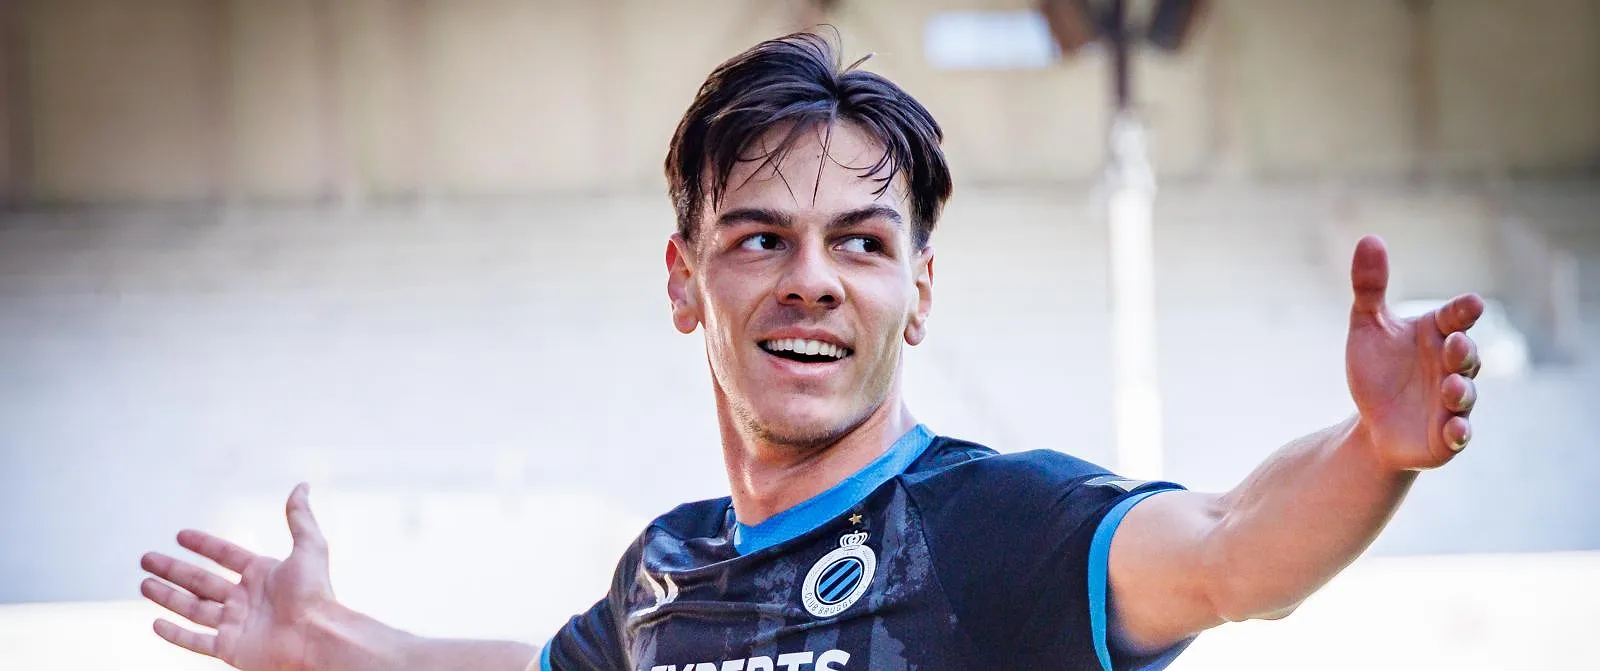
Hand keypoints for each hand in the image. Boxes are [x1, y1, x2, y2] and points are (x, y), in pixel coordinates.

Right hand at [140, 483, 335, 670]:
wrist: (316, 637)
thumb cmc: (316, 594)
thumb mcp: (310, 547)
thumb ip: (300, 518)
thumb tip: (302, 486)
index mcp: (262, 575)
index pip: (225, 555)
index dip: (203, 545)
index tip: (180, 536)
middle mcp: (246, 599)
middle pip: (200, 582)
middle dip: (172, 570)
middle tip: (146, 558)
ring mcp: (236, 625)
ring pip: (192, 609)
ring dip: (167, 597)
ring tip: (143, 585)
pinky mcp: (229, 649)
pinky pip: (195, 641)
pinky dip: (175, 634)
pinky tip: (155, 623)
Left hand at [1345, 236, 1483, 470]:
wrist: (1372, 422)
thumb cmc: (1378, 370)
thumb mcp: (1368, 326)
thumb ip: (1370, 287)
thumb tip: (1369, 239)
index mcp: (1437, 334)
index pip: (1456, 317)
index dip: (1463, 311)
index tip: (1471, 304)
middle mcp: (1452, 366)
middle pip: (1465, 355)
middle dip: (1463, 351)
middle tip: (1455, 344)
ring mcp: (1453, 402)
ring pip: (1465, 395)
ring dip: (1461, 391)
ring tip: (1451, 387)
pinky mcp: (1446, 436)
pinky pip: (1458, 435)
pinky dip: (1458, 432)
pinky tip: (1454, 430)